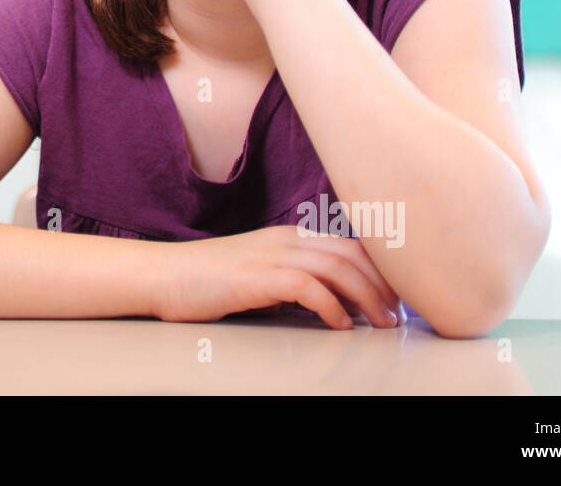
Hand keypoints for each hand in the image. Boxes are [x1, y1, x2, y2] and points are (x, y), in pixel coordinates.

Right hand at [151, 224, 405, 327]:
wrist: (163, 275)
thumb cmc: (209, 281)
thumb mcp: (260, 273)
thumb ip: (294, 280)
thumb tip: (334, 303)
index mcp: (289, 236)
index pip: (351, 243)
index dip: (380, 269)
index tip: (396, 296)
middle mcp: (286, 239)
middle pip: (352, 253)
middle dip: (383, 284)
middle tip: (397, 315)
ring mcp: (271, 255)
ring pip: (337, 268)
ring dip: (366, 297)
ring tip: (379, 323)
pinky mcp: (258, 277)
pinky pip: (308, 288)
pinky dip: (332, 307)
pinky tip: (339, 325)